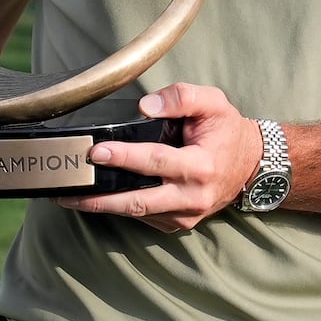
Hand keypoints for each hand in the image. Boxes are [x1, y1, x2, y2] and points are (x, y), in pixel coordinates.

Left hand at [56, 83, 264, 233]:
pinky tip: (97, 200)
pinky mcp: (179, 223)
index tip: (96, 152)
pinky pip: (145, 218)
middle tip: (69, 189)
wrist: (251, 165)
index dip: (124, 157)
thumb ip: (182, 96)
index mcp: (201, 166)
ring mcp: (185, 215)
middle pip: (138, 202)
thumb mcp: (214, 103)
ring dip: (102, 207)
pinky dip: (119, 210)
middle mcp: (192, 196)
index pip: (155, 161)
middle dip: (100, 198)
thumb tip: (145, 106)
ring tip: (70, 197)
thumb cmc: (227, 131)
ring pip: (137, 214)